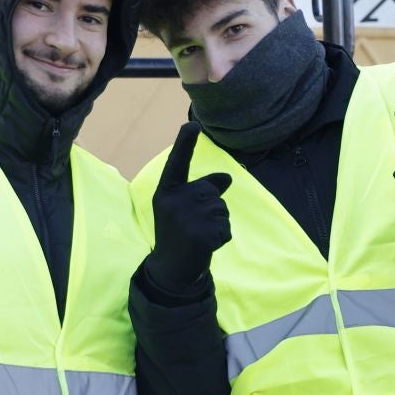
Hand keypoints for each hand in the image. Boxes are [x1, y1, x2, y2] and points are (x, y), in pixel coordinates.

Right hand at [147, 122, 232, 293]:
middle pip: (212, 192)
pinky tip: (205, 246)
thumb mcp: (184, 209)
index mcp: (166, 192)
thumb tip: (228, 177)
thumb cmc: (179, 234)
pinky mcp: (201, 234)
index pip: (178, 164)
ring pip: (222, 210)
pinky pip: (226, 228)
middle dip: (213, 209)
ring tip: (199, 237)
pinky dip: (222, 239)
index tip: (192, 124)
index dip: (185, 144)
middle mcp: (173, 201)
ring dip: (218, 225)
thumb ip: (203, 191)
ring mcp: (186, 217)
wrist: (172, 270)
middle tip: (194, 228)